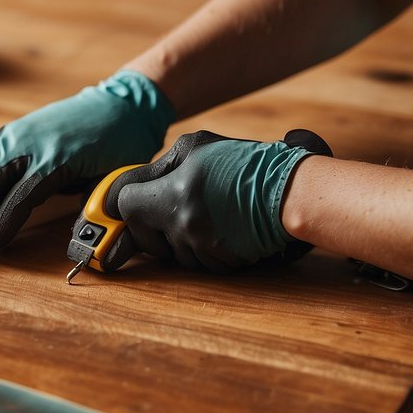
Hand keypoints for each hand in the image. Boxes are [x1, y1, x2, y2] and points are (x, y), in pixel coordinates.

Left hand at [0, 70, 175, 247]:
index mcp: (12, 137)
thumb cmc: (88, 131)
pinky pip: (26, 193)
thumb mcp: (49, 144)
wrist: (127, 108)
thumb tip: (6, 196)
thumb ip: (27, 167)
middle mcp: (17, 140)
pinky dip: (7, 216)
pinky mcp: (59, 161)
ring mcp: (36, 149)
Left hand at [108, 129, 331, 271]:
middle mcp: (183, 218)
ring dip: (183, 241)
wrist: (291, 193)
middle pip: (143, 236)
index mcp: (173, 188)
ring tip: (209, 218)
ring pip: (173, 252)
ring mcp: (201, 242)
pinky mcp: (219, 260)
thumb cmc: (244, 163)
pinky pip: (198, 265)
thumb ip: (159, 167)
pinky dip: (206, 254)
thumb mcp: (197, 147)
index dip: (122, 206)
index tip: (122, 209)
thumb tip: (130, 187)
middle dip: (151, 230)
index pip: (125, 203)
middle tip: (170, 216)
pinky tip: (223, 234)